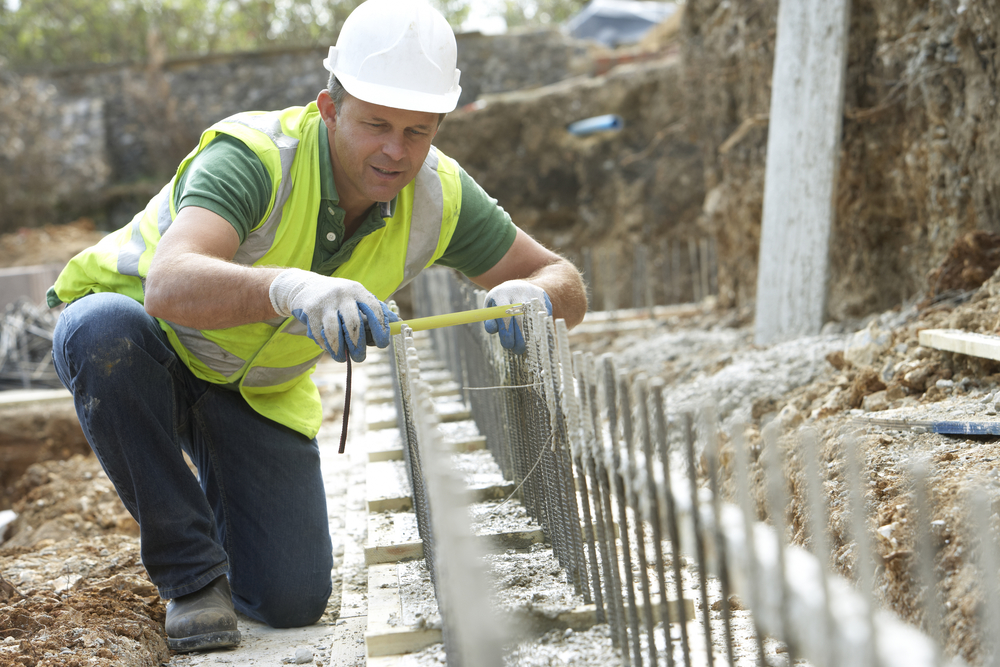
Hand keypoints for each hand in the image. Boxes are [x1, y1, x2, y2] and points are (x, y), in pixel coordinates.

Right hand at [269, 268, 398, 361]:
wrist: (305, 287)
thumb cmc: (340, 298)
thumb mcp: (358, 297)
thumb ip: (377, 309)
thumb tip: (399, 323)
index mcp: (358, 291)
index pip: (374, 310)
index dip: (380, 329)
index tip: (383, 343)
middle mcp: (342, 295)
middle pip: (353, 325)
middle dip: (358, 346)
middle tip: (360, 358)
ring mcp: (324, 303)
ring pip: (334, 333)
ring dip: (340, 350)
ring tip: (343, 358)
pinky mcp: (310, 312)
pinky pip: (320, 335)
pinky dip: (325, 345)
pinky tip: (329, 347)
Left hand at [483, 280, 551, 353]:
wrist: (516, 286)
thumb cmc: (500, 303)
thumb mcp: (491, 309)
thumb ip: (490, 321)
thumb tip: (493, 330)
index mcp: (501, 294)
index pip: (504, 316)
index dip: (507, 332)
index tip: (507, 345)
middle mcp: (517, 292)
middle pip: (520, 318)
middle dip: (519, 338)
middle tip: (517, 350)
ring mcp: (532, 294)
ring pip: (534, 318)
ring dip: (531, 335)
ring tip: (527, 346)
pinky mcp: (543, 297)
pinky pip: (544, 315)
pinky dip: (540, 327)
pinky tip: (536, 335)